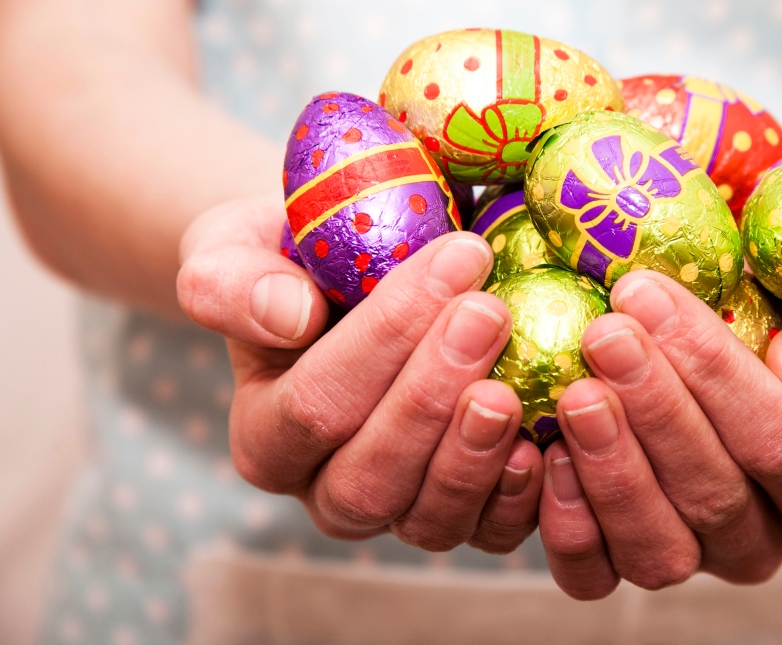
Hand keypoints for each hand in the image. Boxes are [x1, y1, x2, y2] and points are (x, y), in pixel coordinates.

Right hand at [176, 198, 541, 552]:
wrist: (358, 282)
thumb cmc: (298, 261)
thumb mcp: (239, 248)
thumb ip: (234, 281)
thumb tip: (287, 316)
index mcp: (266, 436)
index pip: (315, 404)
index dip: (385, 337)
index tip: (456, 257)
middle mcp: (325, 491)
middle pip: (370, 476)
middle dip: (432, 395)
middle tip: (489, 313)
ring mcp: (397, 512)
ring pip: (427, 518)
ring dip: (474, 454)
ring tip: (512, 385)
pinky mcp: (463, 518)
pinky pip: (490, 534)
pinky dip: (521, 498)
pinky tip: (546, 441)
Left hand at [537, 270, 781, 598]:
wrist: (741, 322)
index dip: (716, 375)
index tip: (649, 296)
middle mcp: (769, 539)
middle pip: (714, 496)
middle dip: (654, 409)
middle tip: (604, 333)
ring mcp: (696, 557)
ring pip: (657, 549)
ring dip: (611, 469)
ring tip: (576, 392)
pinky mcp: (624, 562)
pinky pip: (594, 574)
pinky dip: (566, 524)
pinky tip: (546, 451)